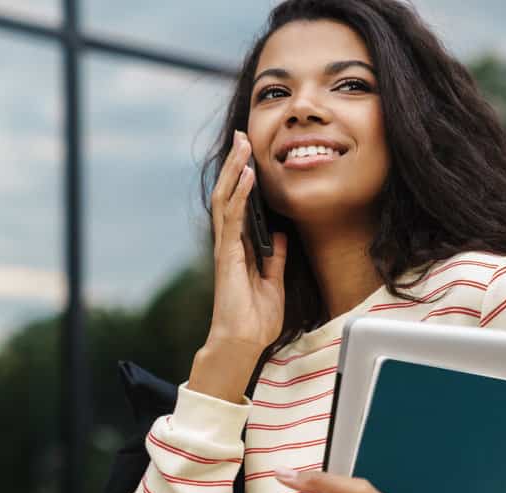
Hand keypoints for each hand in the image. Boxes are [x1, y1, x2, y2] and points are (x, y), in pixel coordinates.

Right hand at [207, 129, 287, 352]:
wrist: (244, 342)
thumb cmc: (255, 318)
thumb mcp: (274, 282)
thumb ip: (274, 258)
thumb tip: (280, 236)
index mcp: (240, 247)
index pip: (240, 204)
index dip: (244, 179)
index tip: (250, 154)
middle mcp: (229, 243)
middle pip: (229, 194)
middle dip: (235, 164)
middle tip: (242, 137)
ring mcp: (226, 247)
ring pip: (226, 199)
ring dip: (234, 170)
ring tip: (242, 145)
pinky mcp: (227, 256)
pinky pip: (233, 219)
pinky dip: (240, 196)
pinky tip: (246, 177)